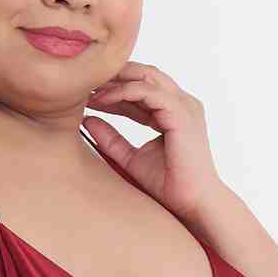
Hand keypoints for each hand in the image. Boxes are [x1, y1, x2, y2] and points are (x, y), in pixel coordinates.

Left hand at [83, 62, 224, 221]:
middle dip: (115, 74)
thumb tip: (87, 120)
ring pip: (146, 77)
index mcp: (173, 111)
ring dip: (117, 79)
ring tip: (90, 86)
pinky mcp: (180, 113)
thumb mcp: (131, 158)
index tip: (87, 92)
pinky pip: (147, 92)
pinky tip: (103, 99)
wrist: (192, 202)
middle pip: (145, 74)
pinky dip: (123, 92)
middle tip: (85, 79)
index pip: (141, 88)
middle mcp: (181, 103)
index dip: (114, 87)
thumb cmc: (169, 184)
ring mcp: (183, 106)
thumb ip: (111, 139)